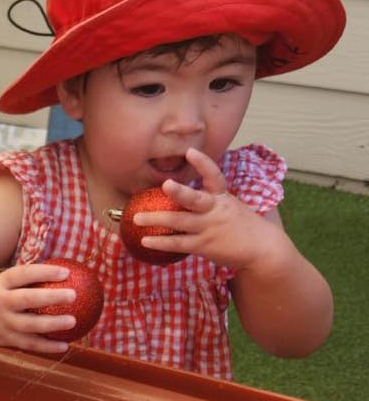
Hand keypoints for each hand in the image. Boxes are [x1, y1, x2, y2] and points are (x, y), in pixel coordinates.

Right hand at [0, 262, 76, 351]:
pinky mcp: (4, 339)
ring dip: (53, 324)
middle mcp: (0, 303)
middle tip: (73, 295)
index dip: (45, 272)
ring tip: (73, 321)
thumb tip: (59, 274)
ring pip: (30, 325)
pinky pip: (29, 344)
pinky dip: (47, 346)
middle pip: (28, 300)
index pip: (23, 274)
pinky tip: (65, 345)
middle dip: (52, 297)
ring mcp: (1, 323)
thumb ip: (22, 280)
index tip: (66, 272)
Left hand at [135, 147, 275, 270]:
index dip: (202, 163)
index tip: (190, 151)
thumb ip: (213, 200)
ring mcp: (209, 228)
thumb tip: (191, 197)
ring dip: (156, 219)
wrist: (263, 249)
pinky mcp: (204, 245)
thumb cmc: (244, 227)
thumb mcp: (232, 207)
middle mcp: (215, 210)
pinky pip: (178, 243)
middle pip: (195, 198)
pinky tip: (145, 241)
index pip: (213, 176)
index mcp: (223, 197)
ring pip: (179, 221)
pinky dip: (161, 242)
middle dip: (178, 191)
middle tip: (164, 184)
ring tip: (137, 218)